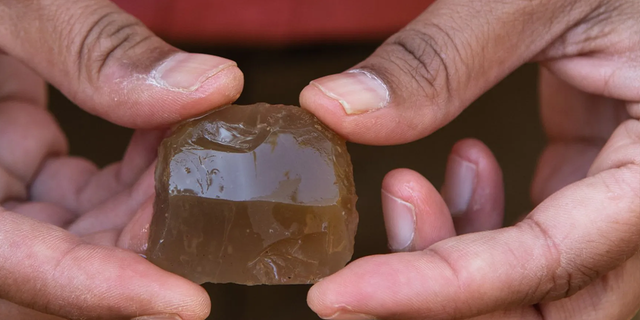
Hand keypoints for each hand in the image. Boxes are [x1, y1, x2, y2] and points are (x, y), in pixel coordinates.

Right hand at [0, 0, 242, 318]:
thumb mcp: (6, 6)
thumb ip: (92, 49)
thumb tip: (213, 86)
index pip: (19, 270)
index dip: (103, 291)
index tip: (189, 301)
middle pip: (61, 264)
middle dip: (146, 242)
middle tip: (215, 205)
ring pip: (81, 230)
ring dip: (151, 200)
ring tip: (202, 153)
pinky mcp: (15, 161)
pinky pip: (81, 189)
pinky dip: (135, 168)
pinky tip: (173, 128)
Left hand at [300, 0, 639, 318]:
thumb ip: (440, 58)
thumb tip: (333, 107)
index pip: (550, 263)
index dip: (438, 289)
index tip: (337, 294)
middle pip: (552, 306)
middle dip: (442, 299)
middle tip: (353, 276)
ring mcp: (624, 194)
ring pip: (541, 284)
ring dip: (454, 258)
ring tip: (405, 189)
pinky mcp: (598, 177)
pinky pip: (539, 239)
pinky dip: (480, 225)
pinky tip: (459, 169)